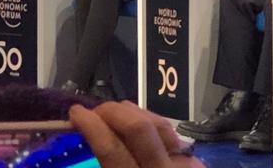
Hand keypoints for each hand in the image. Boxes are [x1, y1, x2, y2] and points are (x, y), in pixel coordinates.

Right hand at [69, 101, 201, 167]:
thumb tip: (94, 146)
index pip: (111, 150)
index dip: (92, 126)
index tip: (76, 113)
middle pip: (139, 130)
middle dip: (112, 112)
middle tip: (93, 110)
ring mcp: (185, 166)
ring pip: (159, 125)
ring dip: (133, 113)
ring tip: (113, 111)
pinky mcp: (197, 164)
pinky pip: (171, 136)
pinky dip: (152, 124)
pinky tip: (140, 124)